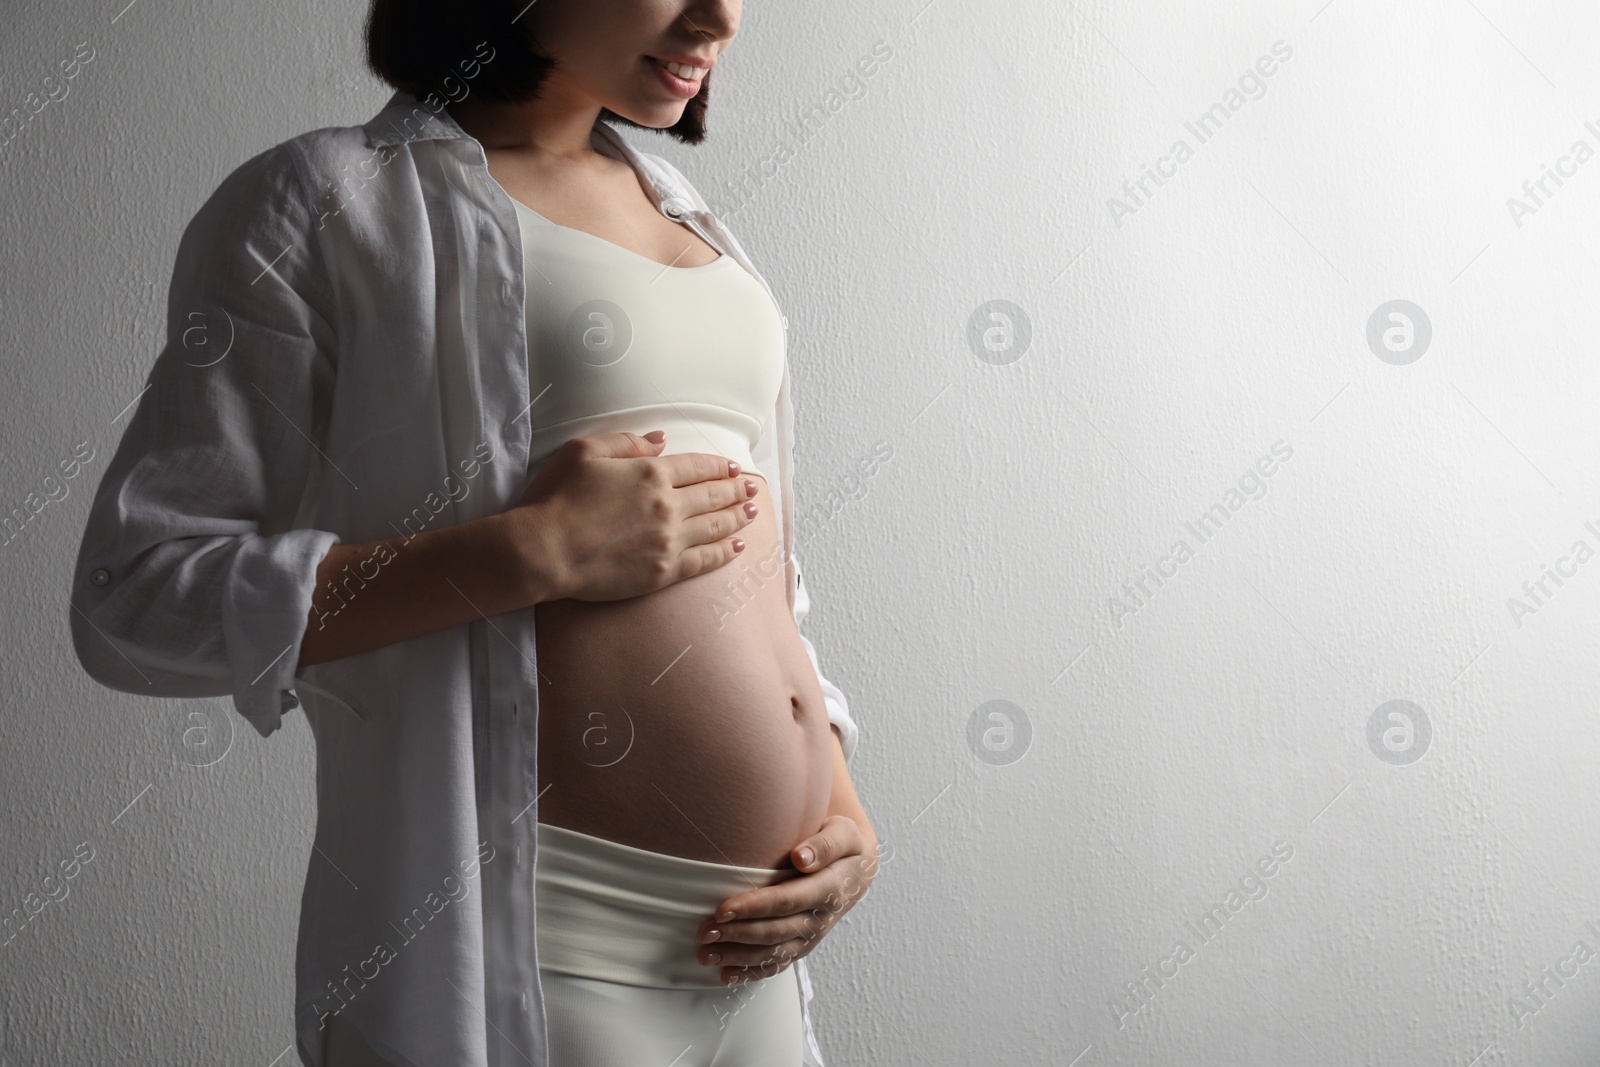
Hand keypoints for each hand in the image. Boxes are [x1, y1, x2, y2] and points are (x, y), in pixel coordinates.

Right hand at [507, 430, 759, 601]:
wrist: (543, 551)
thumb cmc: (556, 498)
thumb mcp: (583, 451)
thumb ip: (626, 443)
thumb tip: (661, 440)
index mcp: (650, 473)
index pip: (696, 466)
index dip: (719, 466)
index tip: (734, 467)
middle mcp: (667, 506)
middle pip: (713, 495)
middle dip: (737, 490)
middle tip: (753, 488)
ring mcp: (668, 541)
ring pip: (715, 527)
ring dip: (737, 518)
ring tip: (752, 512)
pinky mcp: (663, 572)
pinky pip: (704, 560)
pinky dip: (724, 553)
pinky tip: (736, 547)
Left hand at [694, 815, 878, 985]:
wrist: (855, 870)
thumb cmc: (841, 845)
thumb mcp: (843, 834)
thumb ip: (825, 845)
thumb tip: (801, 857)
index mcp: (830, 889)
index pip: (787, 901)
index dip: (754, 907)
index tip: (722, 908)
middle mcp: (820, 919)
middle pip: (775, 931)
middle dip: (737, 934)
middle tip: (703, 932)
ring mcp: (811, 937)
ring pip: (773, 953)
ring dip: (738, 956)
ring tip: (705, 955)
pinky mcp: (802, 946)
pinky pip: (777, 965)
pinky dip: (751, 973)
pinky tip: (724, 975)